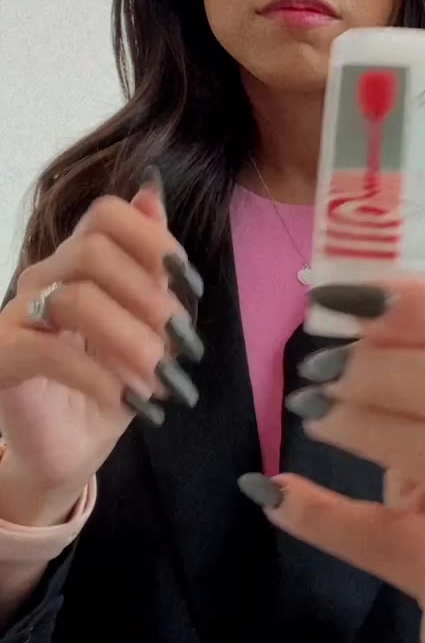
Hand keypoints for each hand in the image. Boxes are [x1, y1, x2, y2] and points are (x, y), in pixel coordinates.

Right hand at [0, 175, 203, 524]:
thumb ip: (150, 264)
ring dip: (131, 340)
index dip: (151, 238)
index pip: (106, 214)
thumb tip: (152, 193)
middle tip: (183, 340)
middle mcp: (45, 276)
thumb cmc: (112, 382)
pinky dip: (98, 375)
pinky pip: (48, 350)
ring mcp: (18, 313)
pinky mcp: (2, 355)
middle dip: (148, 295)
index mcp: (79, 260)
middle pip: (92, 251)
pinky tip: (129, 399)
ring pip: (76, 299)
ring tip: (161, 379)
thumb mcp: (147, 325)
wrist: (70, 449)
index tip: (188, 281)